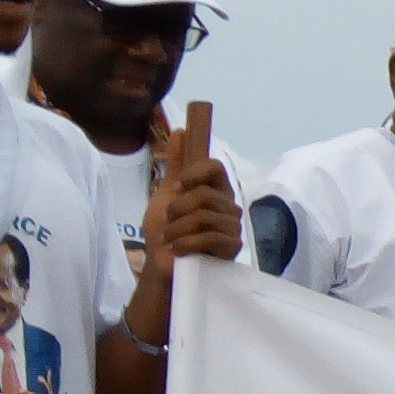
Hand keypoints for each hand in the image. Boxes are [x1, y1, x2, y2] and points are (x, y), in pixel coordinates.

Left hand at [145, 151, 243, 265]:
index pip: (215, 167)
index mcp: (215, 190)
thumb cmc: (166, 229)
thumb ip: (176, 164)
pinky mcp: (232, 247)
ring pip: (204, 216)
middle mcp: (227, 206)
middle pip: (205, 194)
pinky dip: (185, 243)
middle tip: (170, 221)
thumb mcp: (165, 193)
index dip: (196, 172)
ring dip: (177, 229)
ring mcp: (232, 227)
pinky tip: (180, 250)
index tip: (180, 184)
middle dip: (178, 209)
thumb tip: (181, 130)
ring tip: (172, 238)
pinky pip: (208, 236)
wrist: (162, 263)